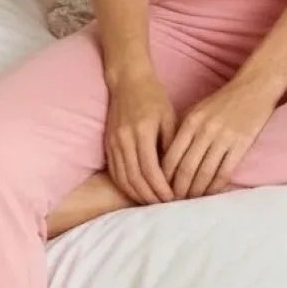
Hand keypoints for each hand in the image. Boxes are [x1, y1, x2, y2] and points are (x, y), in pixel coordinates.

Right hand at [104, 68, 176, 204]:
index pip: (151, 170)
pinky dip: (126, 186)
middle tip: (166, 206)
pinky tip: (137, 192)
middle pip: (136, 178)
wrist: (128, 81)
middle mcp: (124, 139)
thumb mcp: (169, 116)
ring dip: (138, 195)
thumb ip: (171, 143)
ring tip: (153, 203)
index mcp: (142, 131)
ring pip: (123, 178)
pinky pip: (115, 172)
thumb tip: (178, 172)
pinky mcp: (108, 144)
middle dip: (151, 196)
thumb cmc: (153, 97)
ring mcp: (113, 143)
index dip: (162, 188)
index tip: (174, 198)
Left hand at [161, 75, 277, 199]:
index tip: (162, 189)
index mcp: (191, 121)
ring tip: (190, 200)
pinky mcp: (241, 144)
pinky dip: (215, 187)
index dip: (164, 178)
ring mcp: (224, 138)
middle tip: (174, 202)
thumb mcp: (197, 110)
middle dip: (178, 190)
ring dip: (196, 191)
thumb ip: (182, 132)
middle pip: (186, 169)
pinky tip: (210, 193)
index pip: (171, 157)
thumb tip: (166, 160)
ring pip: (205, 174)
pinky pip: (224, 172)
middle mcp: (205, 130)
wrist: (254, 88)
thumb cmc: (222, 101)